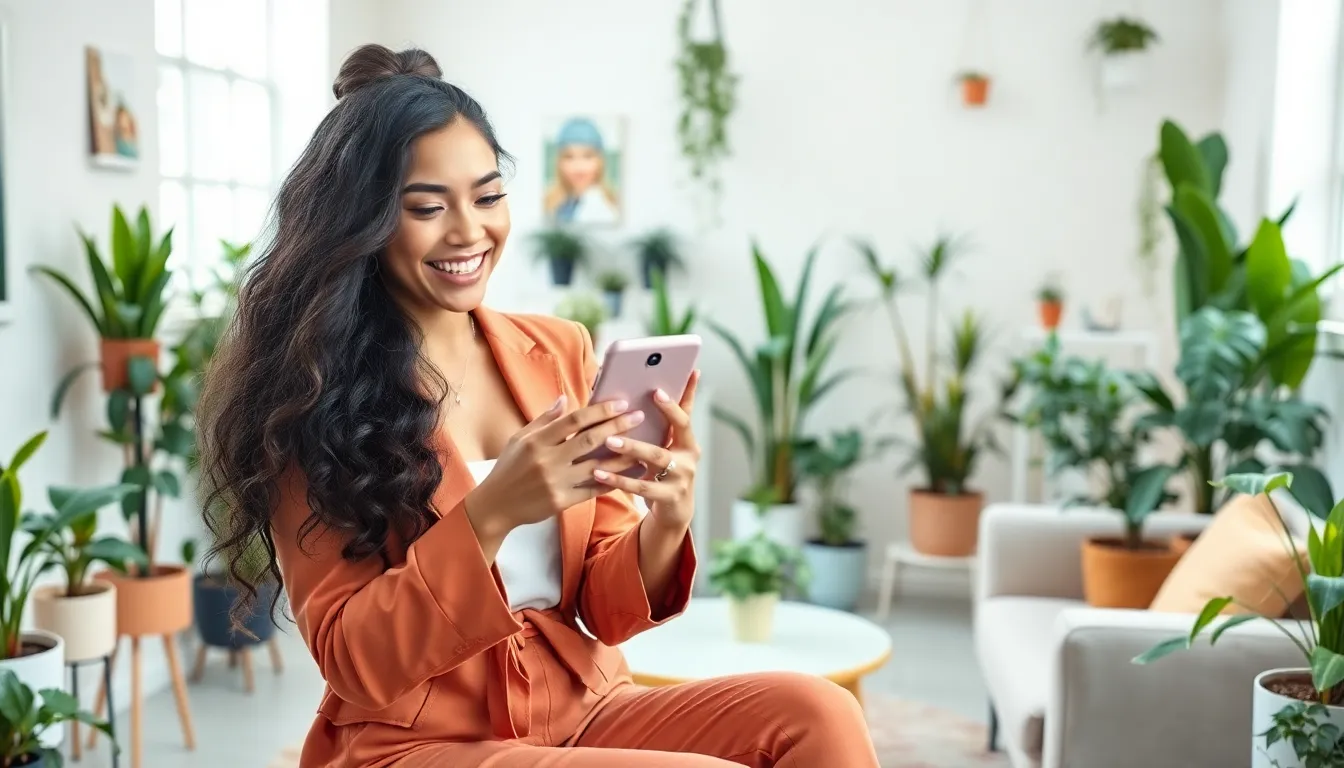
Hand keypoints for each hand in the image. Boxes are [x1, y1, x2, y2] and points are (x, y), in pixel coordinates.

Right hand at [467, 395, 644, 538]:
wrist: (495, 506)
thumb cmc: (508, 469)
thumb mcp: (519, 439)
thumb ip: (544, 420)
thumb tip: (565, 399)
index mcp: (537, 440)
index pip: (574, 420)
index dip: (600, 410)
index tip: (621, 403)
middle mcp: (547, 460)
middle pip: (590, 440)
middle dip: (617, 426)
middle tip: (639, 416)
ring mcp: (555, 482)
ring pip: (597, 466)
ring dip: (622, 456)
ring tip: (644, 447)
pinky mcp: (560, 502)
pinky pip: (592, 490)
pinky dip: (612, 482)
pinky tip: (629, 475)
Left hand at [592, 370, 700, 530]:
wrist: (676, 512)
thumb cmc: (665, 473)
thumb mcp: (667, 450)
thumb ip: (659, 427)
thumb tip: (642, 393)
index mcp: (688, 441)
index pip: (685, 414)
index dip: (674, 401)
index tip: (659, 388)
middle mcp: (689, 456)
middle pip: (677, 430)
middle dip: (663, 412)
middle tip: (632, 410)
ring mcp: (681, 477)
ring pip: (656, 458)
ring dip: (632, 447)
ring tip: (610, 440)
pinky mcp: (668, 496)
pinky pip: (641, 486)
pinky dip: (618, 479)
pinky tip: (599, 473)